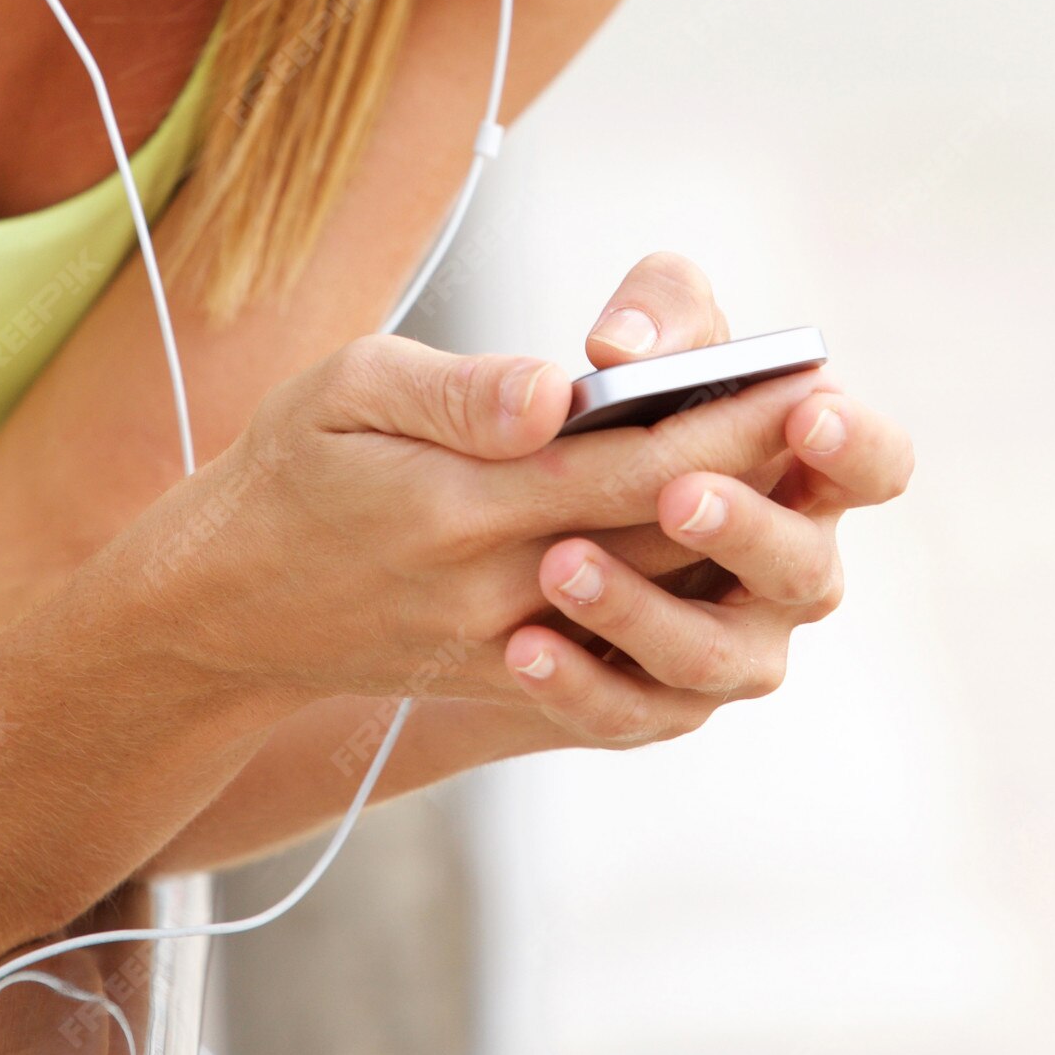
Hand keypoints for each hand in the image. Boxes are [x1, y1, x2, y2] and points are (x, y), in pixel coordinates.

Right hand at [138, 251, 908, 727]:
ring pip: (650, 604)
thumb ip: (456, 395)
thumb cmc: (289, 468)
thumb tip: (552, 392)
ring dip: (732, 551)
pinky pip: (619, 670)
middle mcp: (491, 585)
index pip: (623, 463)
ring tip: (800, 490)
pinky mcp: (502, 678)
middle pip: (656, 534)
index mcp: (457, 500)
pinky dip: (685, 630)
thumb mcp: (344, 392)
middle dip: (751, 477)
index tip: (796, 377)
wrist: (221, 608)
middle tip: (833, 422)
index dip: (721, 423)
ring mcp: (501, 644)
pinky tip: (732, 580)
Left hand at [499, 249, 912, 750]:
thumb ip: (653, 314)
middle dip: (745, 529)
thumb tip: (622, 348)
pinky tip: (524, 648)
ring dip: (643, 613)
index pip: (876, 466)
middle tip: (677, 494)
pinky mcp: (655, 703)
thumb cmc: (632, 402)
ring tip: (562, 565)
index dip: (855, 445)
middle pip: (804, 569)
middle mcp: (790, 570)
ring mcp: (731, 647)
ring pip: (712, 654)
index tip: (804, 412)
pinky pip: (629, 711)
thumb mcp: (645, 335)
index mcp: (811, 473)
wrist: (526, 518)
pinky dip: (579, 685)